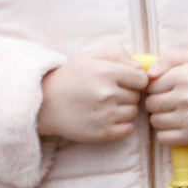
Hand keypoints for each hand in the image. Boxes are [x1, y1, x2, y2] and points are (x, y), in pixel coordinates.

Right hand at [35, 52, 149, 142]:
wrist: (45, 103)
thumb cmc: (71, 77)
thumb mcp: (91, 57)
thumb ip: (118, 54)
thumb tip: (141, 67)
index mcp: (107, 72)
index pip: (142, 79)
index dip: (135, 80)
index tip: (125, 81)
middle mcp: (107, 94)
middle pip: (137, 96)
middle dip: (128, 94)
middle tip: (110, 93)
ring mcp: (105, 115)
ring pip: (133, 112)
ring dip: (124, 109)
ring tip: (106, 105)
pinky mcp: (101, 133)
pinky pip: (128, 129)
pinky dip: (122, 125)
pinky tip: (107, 118)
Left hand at [144, 52, 187, 142]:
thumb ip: (169, 58)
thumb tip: (149, 75)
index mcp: (184, 77)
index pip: (151, 86)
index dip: (155, 86)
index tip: (165, 87)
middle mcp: (186, 98)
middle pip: (150, 104)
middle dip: (156, 102)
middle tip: (168, 100)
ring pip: (155, 122)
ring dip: (160, 117)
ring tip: (173, 111)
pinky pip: (163, 138)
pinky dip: (165, 133)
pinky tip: (175, 124)